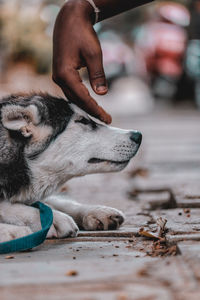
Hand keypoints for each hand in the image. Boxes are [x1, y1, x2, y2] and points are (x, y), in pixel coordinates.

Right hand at [52, 1, 111, 123]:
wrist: (69, 20)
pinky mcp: (61, 74)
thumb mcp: (94, 54)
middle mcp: (59, 78)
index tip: (107, 118)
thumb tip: (102, 94)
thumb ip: (98, 75)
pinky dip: (81, 98)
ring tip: (100, 114)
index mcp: (65, 74)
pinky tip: (90, 102)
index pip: (83, 98)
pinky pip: (72, 91)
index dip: (95, 110)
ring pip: (73, 97)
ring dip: (86, 106)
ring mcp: (58, 76)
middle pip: (77, 101)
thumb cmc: (82, 34)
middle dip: (92, 111)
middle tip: (106, 119)